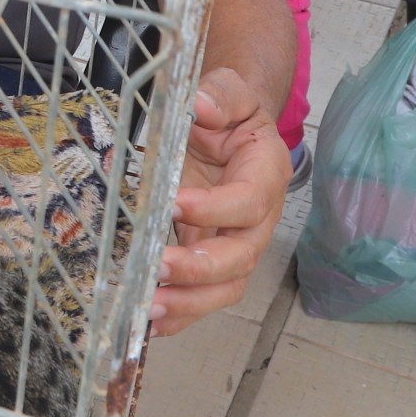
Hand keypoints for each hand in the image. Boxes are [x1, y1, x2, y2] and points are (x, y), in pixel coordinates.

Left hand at [154, 65, 287, 335]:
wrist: (227, 129)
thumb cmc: (229, 113)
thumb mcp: (229, 91)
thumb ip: (220, 94)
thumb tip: (201, 104)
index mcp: (265, 175)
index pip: (248, 201)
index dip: (216, 208)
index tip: (175, 205)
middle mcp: (256, 219)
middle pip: (241, 256)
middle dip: (201, 268)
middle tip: (159, 267)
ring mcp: (235, 244)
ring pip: (225, 286)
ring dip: (190, 302)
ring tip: (150, 307)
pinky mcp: (210, 260)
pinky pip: (204, 296)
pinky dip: (182, 315)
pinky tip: (152, 324)